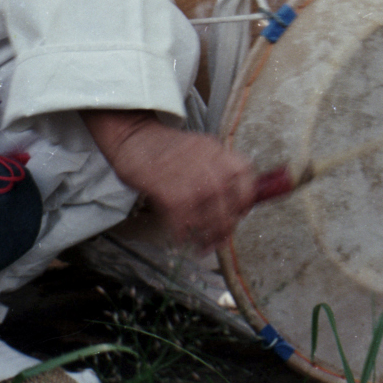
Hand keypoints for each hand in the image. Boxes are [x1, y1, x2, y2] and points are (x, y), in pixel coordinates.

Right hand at [92, 117, 265, 251]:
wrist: (135, 137)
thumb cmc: (166, 149)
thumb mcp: (201, 149)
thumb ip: (217, 169)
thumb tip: (232, 199)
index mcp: (220, 152)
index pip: (247, 179)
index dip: (245, 201)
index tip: (239, 213)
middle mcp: (212, 166)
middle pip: (231, 206)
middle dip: (225, 227)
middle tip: (219, 238)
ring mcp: (194, 182)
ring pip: (211, 220)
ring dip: (208, 237)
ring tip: (203, 245)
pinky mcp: (173, 196)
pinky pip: (185, 226)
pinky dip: (184, 236)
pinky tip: (182, 239)